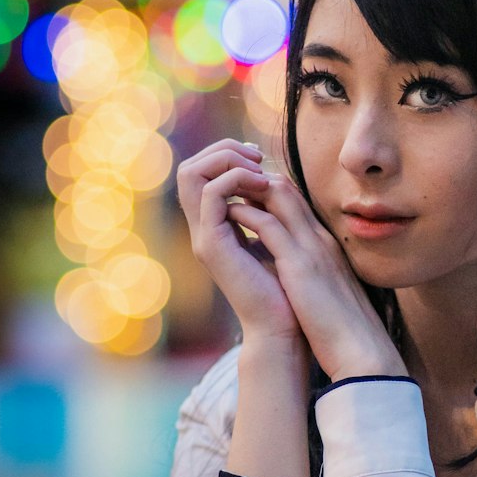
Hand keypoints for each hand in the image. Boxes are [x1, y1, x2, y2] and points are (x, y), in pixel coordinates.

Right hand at [175, 139, 299, 343]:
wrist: (283, 326)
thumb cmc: (287, 288)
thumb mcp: (278, 236)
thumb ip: (268, 209)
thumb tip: (274, 178)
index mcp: (217, 226)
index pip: (202, 173)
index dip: (226, 155)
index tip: (259, 158)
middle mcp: (204, 228)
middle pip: (189, 167)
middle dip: (223, 150)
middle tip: (256, 157)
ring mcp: (204, 236)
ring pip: (191, 173)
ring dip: (227, 160)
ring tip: (258, 169)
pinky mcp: (212, 244)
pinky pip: (212, 193)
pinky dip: (236, 179)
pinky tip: (262, 185)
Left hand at [224, 171, 406, 382]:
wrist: (362, 350)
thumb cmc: (343, 328)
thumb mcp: (326, 291)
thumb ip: (312, 274)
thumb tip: (293, 274)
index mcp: (327, 246)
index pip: (297, 202)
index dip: (269, 191)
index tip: (245, 195)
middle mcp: (321, 239)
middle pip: (288, 190)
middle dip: (256, 180)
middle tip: (228, 184)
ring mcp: (313, 248)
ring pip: (279, 196)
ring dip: (249, 189)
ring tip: (223, 192)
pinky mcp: (301, 265)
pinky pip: (269, 226)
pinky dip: (247, 214)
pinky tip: (226, 215)